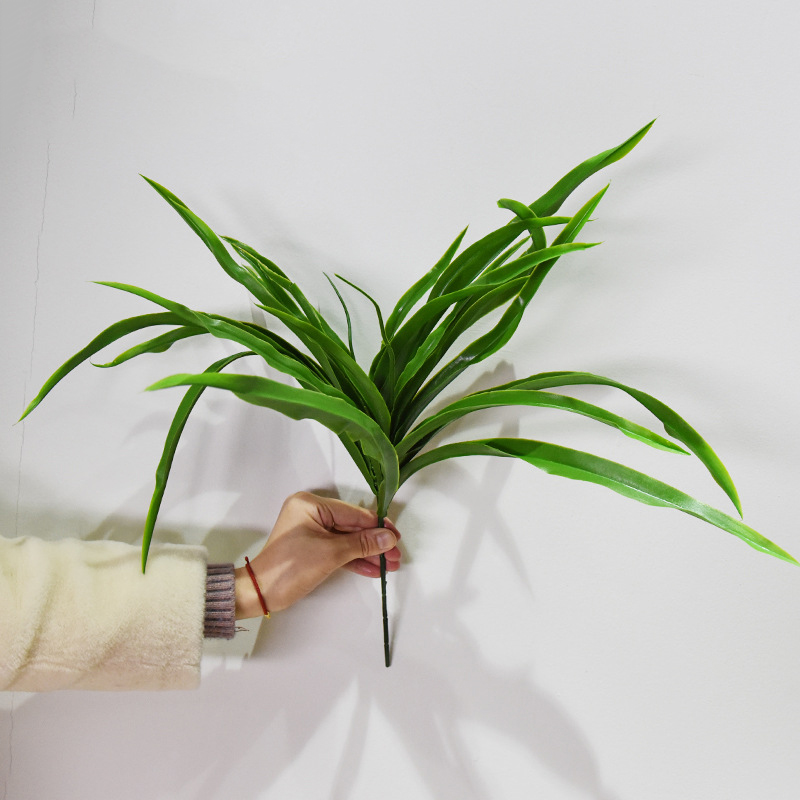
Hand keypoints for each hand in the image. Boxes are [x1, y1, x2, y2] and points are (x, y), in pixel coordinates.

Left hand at [234, 492, 401, 617]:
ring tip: (389, 565)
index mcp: (310, 505)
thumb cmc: (288, 568)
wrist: (260, 593)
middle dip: (374, 543)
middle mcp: (310, 512)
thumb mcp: (331, 554)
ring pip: (347, 539)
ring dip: (368, 553)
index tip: (396, 538)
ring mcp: (311, 530)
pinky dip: (354, 559)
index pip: (354, 513)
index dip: (377, 527)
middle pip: (352, 526)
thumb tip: (388, 538)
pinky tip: (372, 568)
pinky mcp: (311, 546)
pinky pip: (338, 549)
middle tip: (395, 556)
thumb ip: (362, 543)